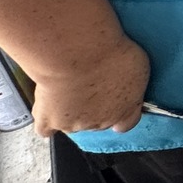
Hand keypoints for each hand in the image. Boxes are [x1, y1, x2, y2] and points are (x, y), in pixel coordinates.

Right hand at [31, 35, 149, 136]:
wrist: (78, 55)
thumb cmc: (110, 54)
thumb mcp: (137, 63)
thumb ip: (132, 79)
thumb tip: (127, 79)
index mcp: (126, 109)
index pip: (127, 122)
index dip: (121, 114)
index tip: (117, 104)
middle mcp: (100, 122)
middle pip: (97, 121)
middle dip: (93, 107)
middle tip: (87, 84)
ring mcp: (74, 124)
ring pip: (72, 123)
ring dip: (70, 109)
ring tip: (67, 87)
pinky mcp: (48, 121)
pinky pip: (45, 128)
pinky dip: (45, 120)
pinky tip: (46, 108)